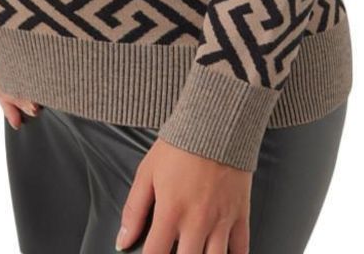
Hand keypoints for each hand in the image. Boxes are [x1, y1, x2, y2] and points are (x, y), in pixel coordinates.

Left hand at [115, 138, 251, 253]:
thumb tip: (122, 241)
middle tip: (175, 253)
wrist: (216, 123)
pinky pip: (241, 249)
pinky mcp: (240, 213)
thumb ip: (134, 209)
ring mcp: (221, 220)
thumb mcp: (148, 172)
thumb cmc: (180, 145)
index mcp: (171, 211)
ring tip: (195, 253)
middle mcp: (197, 221)